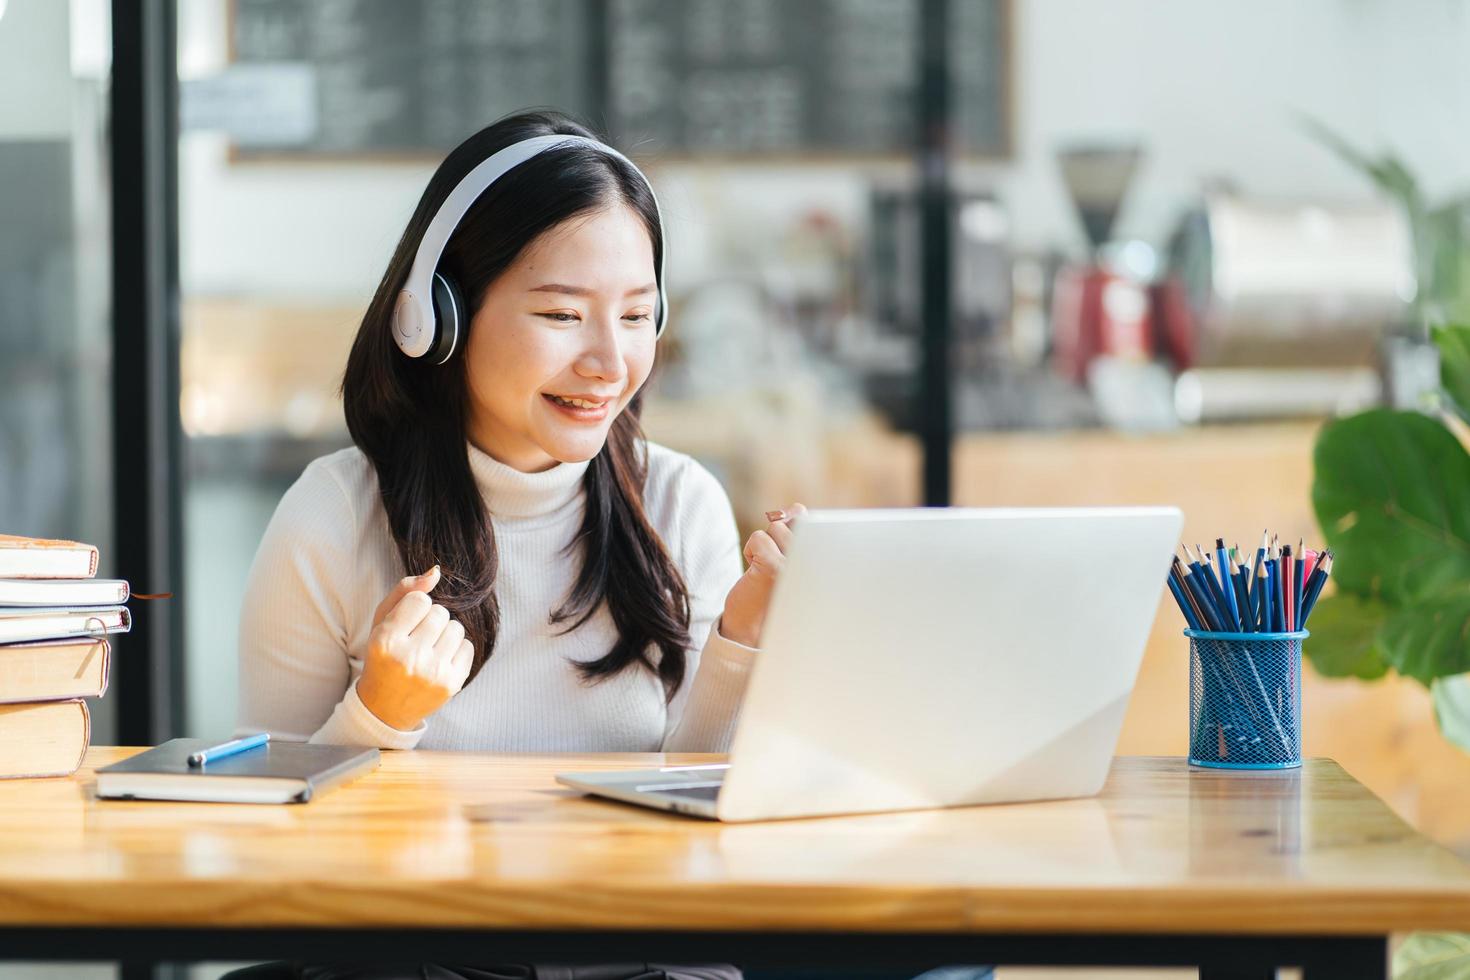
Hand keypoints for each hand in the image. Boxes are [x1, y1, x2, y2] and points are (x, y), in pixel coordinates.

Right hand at [356, 566, 473, 730]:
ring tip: (428, 649)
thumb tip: (436, 572)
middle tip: (417, 639)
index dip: (415, 608)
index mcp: (385, 640)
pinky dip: (457, 649)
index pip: (420, 600)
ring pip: (456, 628)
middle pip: (440, 613)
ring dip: (445, 633)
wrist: (384, 707)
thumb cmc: (383, 657)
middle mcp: (408, 658)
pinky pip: (468, 647)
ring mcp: (432, 673)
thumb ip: (404, 591)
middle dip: (431, 621)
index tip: (406, 624)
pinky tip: (439, 661)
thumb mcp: (381, 622)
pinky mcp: (451, 684)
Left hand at [720, 503, 806, 647]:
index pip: (814, 520)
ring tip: (769, 570)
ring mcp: (798, 566)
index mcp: (830, 562)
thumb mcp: (796, 557)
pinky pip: (758, 538)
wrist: (755, 631)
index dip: (795, 529)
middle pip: (794, 519)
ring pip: (776, 526)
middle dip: (780, 537)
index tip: (789, 555)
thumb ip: (802, 530)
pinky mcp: (774, 568)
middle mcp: (820, 564)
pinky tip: (757, 573)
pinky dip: (751, 552)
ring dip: (766, 545)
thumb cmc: (777, 592)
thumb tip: (794, 510)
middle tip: (778, 566)